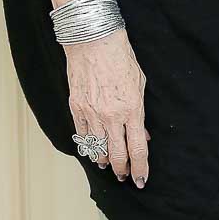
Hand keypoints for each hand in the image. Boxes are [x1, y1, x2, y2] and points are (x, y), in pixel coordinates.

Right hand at [65, 27, 149, 186]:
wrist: (94, 40)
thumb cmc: (120, 57)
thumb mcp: (140, 83)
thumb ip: (140, 113)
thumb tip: (142, 135)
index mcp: (132, 109)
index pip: (137, 149)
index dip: (140, 168)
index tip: (141, 179)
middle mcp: (111, 115)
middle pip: (117, 156)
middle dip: (121, 171)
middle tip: (124, 177)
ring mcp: (91, 113)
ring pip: (98, 149)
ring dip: (104, 161)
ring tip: (108, 165)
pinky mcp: (76, 108)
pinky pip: (82, 135)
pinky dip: (88, 145)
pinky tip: (93, 149)